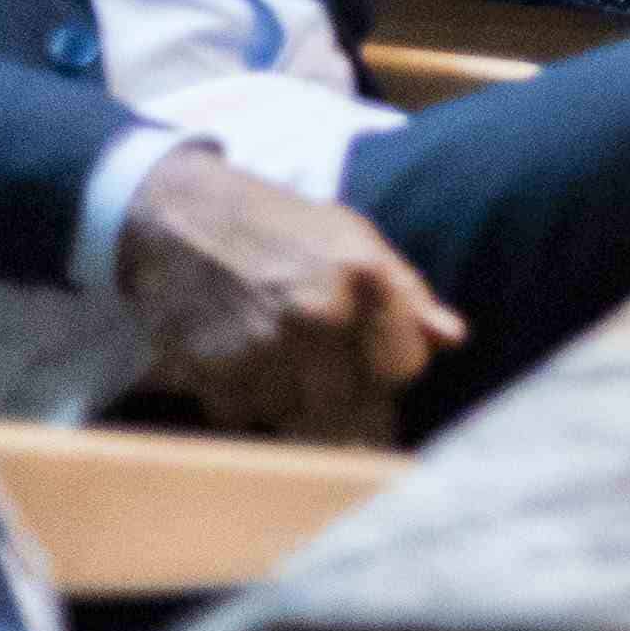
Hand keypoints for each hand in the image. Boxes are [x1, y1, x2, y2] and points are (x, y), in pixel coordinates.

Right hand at [111, 146, 462, 440]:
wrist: (177, 216)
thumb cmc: (278, 225)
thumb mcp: (352, 236)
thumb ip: (406, 291)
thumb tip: (452, 337)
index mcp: (360, 277)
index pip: (404, 369)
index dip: (390, 367)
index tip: (372, 356)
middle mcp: (314, 315)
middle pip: (350, 402)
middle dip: (340, 391)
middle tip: (317, 359)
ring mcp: (260, 347)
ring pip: (295, 414)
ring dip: (289, 398)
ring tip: (273, 352)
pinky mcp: (209, 370)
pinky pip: (241, 414)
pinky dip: (242, 398)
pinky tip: (237, 357)